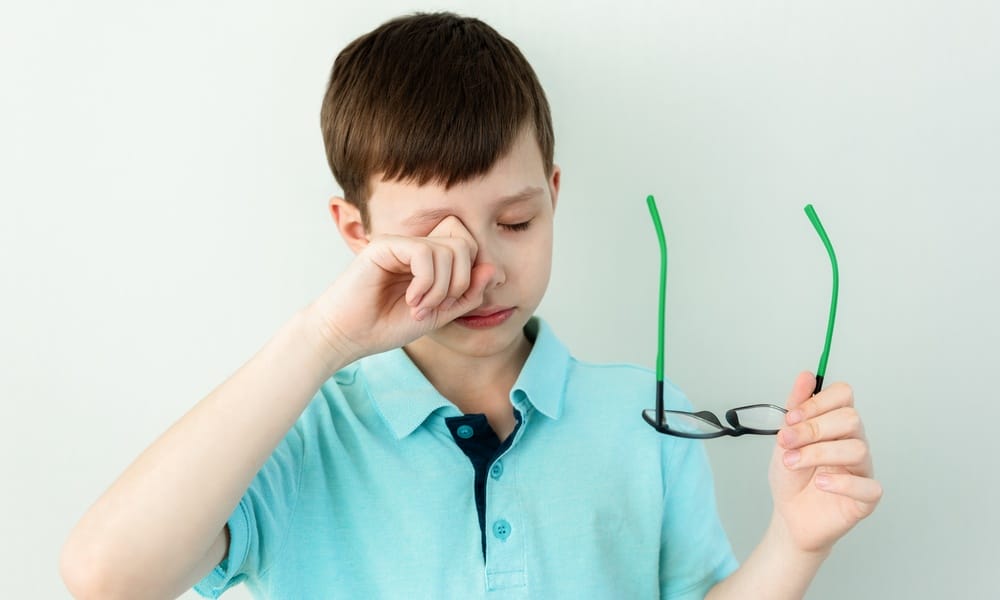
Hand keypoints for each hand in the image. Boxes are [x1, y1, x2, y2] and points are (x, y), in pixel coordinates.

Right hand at [308, 215, 494, 363]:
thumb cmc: (386, 326)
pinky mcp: (385, 245)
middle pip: (465, 245)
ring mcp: (401, 243)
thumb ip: (467, 295)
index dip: (471, 278)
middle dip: (460, 282)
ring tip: (419, 307)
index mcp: (430, 260)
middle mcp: (417, 246)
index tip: (450, 306)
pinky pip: (424, 252)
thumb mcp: (439, 315)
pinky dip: (425, 282)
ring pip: (448, 250)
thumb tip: (493, 270)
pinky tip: (410, 299)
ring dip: (440, 288)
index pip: (470, 249)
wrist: (347, 336)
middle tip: (437, 306)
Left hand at [768, 371, 882, 553]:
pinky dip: (840, 482)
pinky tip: (819, 483)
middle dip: (813, 428)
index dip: (817, 402)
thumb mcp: (785, 439)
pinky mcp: (866, 497)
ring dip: (817, 454)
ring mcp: (863, 469)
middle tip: (787, 443)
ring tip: (793, 463)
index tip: (790, 418)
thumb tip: (806, 375)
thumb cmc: (791, 478)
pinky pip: (867, 485)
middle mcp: (854, 442)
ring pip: (857, 449)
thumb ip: (796, 407)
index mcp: (836, 424)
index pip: (843, 395)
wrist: (789, 515)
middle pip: (851, 419)